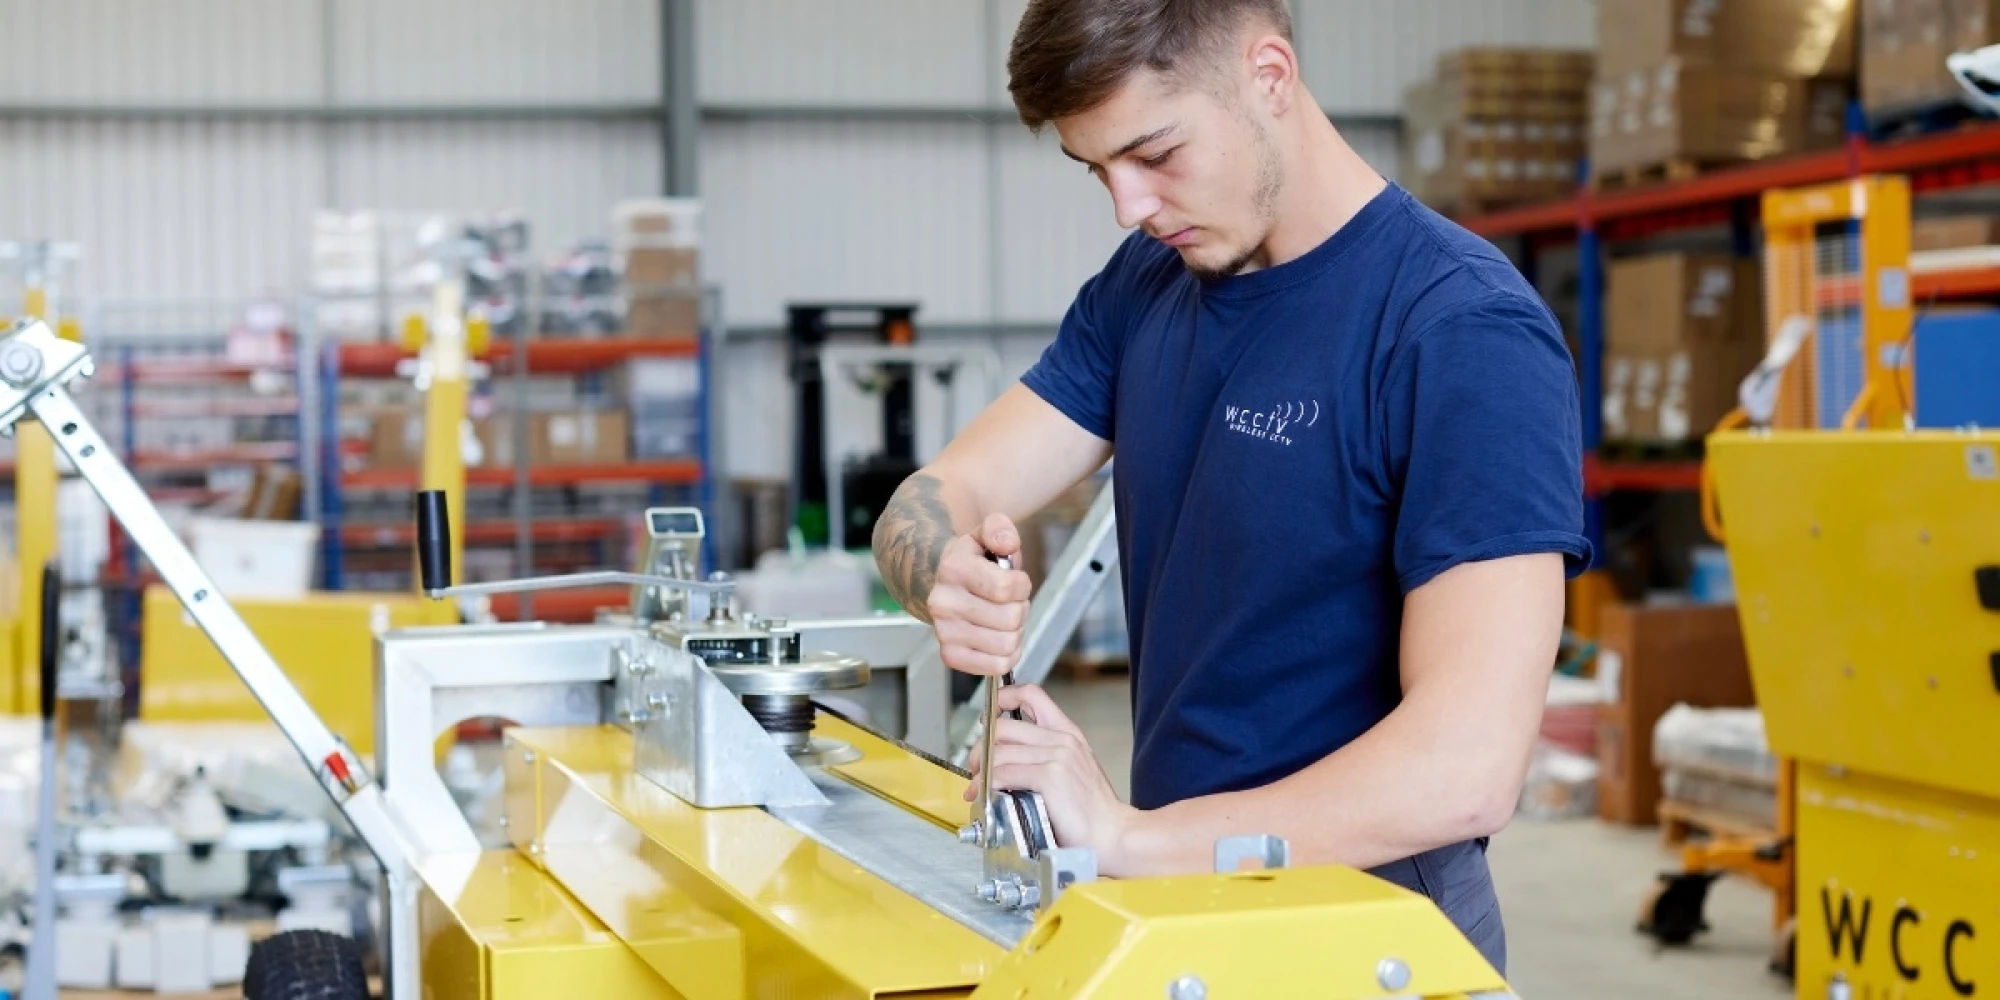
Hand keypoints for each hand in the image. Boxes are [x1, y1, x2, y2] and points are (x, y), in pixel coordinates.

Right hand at [927, 513, 1031, 675]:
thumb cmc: (976, 561)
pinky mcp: (949, 655)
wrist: (947, 584)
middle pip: (1011, 619)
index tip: (1015, 581)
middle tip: (1010, 603)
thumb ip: (1001, 529)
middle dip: (1020, 609)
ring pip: (1007, 645)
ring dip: (1015, 633)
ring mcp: (943, 631)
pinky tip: (999, 640)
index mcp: (953, 568)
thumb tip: (1006, 543)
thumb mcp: (988, 533)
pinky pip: (996, 666)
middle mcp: (942, 602)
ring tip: (1004, 620)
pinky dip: (1007, 656)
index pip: (1007, 588)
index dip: (1022, 586)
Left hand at [966, 683, 1138, 871]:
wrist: (1113, 833)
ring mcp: (1057, 757)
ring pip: (998, 752)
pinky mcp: (1050, 778)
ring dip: (980, 770)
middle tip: (977, 766)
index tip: (989, 713)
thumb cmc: (1092, 809)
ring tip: (978, 787)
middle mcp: (1062, 739)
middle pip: (1003, 725)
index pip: (1031, 694)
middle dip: (980, 747)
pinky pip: (1004, 774)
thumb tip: (1007, 754)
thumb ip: (1047, 753)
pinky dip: (988, 785)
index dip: (1004, 697)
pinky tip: (987, 795)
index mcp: (1068, 732)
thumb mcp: (1074, 768)